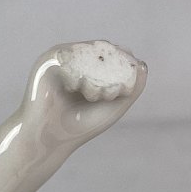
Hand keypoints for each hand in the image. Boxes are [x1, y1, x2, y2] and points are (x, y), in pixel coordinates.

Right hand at [21, 40, 146, 148]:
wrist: (49, 140)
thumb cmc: (80, 126)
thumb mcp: (114, 107)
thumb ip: (133, 87)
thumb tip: (143, 64)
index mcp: (91, 69)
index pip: (113, 57)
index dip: (123, 67)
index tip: (121, 91)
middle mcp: (76, 61)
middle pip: (102, 51)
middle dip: (110, 70)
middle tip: (108, 94)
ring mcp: (62, 60)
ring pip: (88, 52)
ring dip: (95, 73)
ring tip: (92, 95)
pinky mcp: (47, 62)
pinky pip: (70, 56)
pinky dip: (78, 73)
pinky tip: (76, 89)